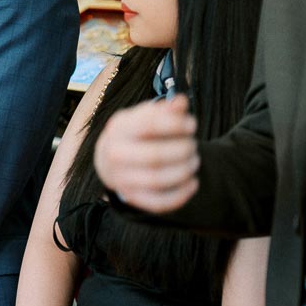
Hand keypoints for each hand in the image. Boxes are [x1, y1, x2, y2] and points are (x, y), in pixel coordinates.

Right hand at [93, 94, 199, 212]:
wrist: (111, 158)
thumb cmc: (136, 133)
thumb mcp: (146, 115)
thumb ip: (165, 109)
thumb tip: (181, 102)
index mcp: (119, 128)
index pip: (149, 126)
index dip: (176, 125)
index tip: (192, 125)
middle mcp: (116, 154)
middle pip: (154, 156)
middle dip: (182, 150)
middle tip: (193, 145)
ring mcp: (122, 178)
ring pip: (157, 181)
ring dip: (184, 171)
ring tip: (194, 162)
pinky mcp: (132, 197)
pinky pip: (158, 203)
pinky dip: (180, 196)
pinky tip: (193, 183)